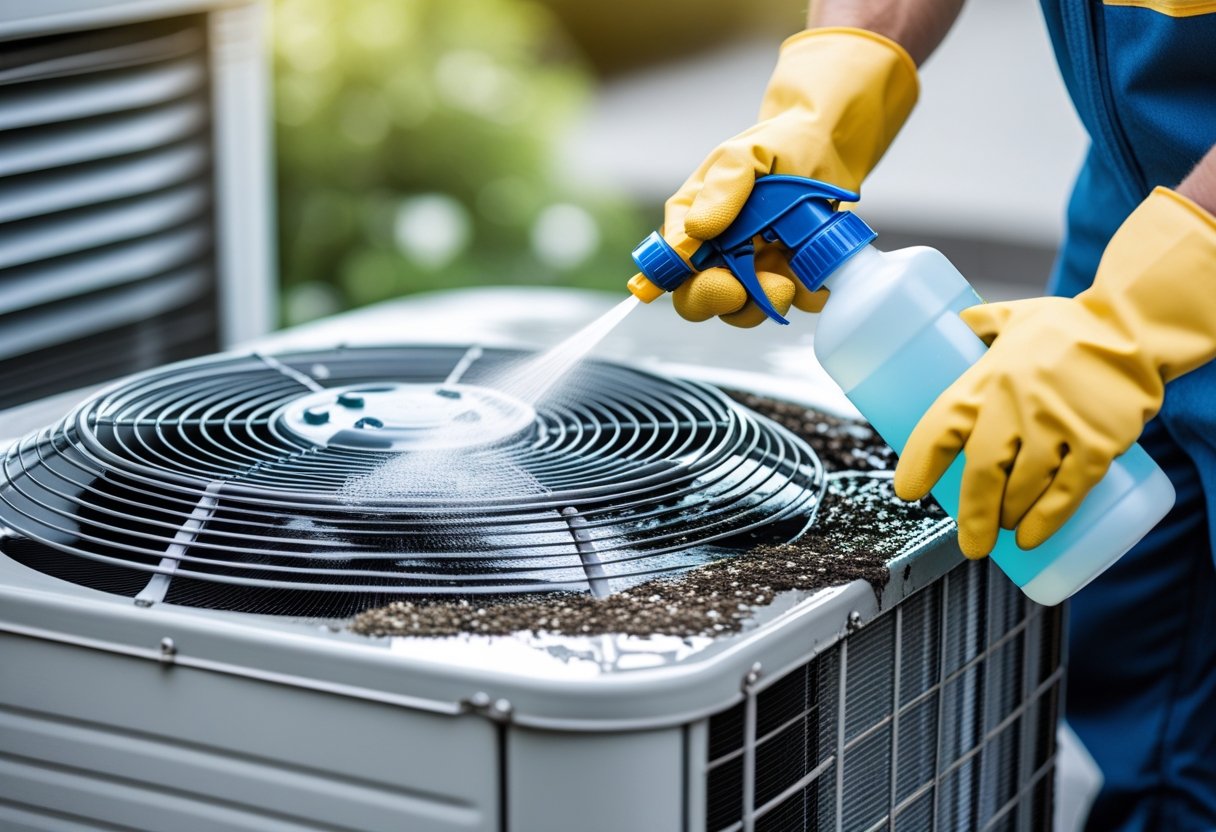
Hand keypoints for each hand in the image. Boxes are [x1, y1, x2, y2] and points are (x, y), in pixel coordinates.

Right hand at [646, 28, 918, 326]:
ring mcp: (755, 270)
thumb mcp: (744, 155)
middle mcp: (718, 253)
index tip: (721, 282)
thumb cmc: (779, 143)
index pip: (674, 270)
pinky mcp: (792, 277)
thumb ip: (722, 188)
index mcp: (692, 224)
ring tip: (788, 281)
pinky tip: (816, 270)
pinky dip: (807, 295)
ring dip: (765, 305)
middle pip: (701, 300)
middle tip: (747, 290)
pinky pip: (796, 303)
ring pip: (745, 311)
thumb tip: (697, 229)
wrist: (831, 143)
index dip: (691, 286)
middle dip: (724, 302)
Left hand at [895, 188, 1215, 556]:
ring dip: (1008, 517)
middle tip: (971, 542)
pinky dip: (1047, 520)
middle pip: (984, 470)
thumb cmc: (1071, 326)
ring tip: (1003, 529)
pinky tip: (1030, 538)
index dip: (922, 461)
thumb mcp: (1015, 316)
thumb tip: (952, 325)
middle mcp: (1018, 404)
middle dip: (973, 514)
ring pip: (1024, 487)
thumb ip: (981, 324)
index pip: (943, 425)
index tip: (908, 490)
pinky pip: (1068, 491)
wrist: (1136, 328)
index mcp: (989, 377)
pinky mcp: (1098, 443)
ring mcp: (1060, 426)